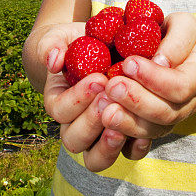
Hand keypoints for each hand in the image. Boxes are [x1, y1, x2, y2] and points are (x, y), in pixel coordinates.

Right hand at [38, 23, 150, 169]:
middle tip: (111, 96)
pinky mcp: (123, 135)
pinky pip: (125, 154)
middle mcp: (74, 124)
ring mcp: (98, 134)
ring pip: (96, 157)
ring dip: (108, 144)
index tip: (98, 79)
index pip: (60, 110)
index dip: (78, 99)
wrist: (100, 48)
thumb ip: (52, 45)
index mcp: (58, 103)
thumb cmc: (76, 43)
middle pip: (75, 139)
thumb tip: (53, 61)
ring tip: (122, 123)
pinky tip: (143, 135)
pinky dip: (133, 149)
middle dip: (92, 120)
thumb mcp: (61, 37)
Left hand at [98, 12, 195, 139]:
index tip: (129, 62)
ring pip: (153, 130)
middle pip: (166, 113)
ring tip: (104, 110)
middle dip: (137, 101)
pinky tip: (108, 130)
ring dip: (127, 122)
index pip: (181, 86)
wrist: (180, 51)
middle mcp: (189, 103)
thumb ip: (176, 41)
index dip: (154, 78)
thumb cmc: (178, 34)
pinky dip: (125, 138)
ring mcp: (173, 118)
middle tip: (111, 86)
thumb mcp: (183, 25)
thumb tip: (160, 62)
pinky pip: (142, 142)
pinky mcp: (155, 127)